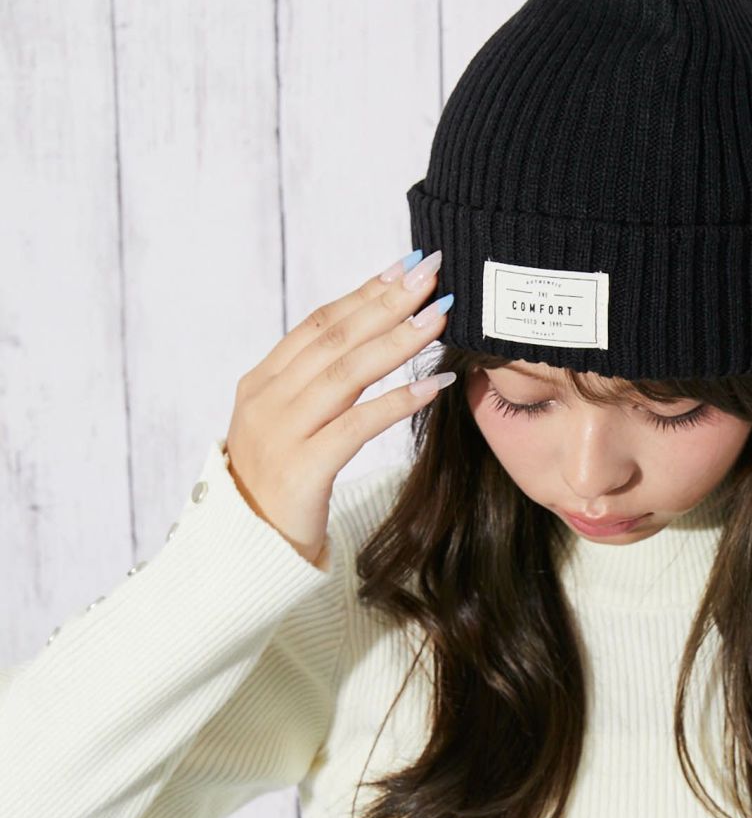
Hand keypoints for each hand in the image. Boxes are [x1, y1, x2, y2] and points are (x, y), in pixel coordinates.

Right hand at [224, 249, 453, 564]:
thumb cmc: (278, 488)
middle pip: (335, 338)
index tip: (404, 265)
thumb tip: (365, 340)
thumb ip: (315, 386)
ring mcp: (281, 433)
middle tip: (432, 272)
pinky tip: (433, 385)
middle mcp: (267, 400)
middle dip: (387, 302)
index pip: (318, 323)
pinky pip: (356, 426)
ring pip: (347, 373)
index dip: (363, 292)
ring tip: (440, 316)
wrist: (244, 552)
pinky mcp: (302, 470)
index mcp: (261, 383)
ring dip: (398, 340)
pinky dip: (396, 401)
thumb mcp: (288, 426)